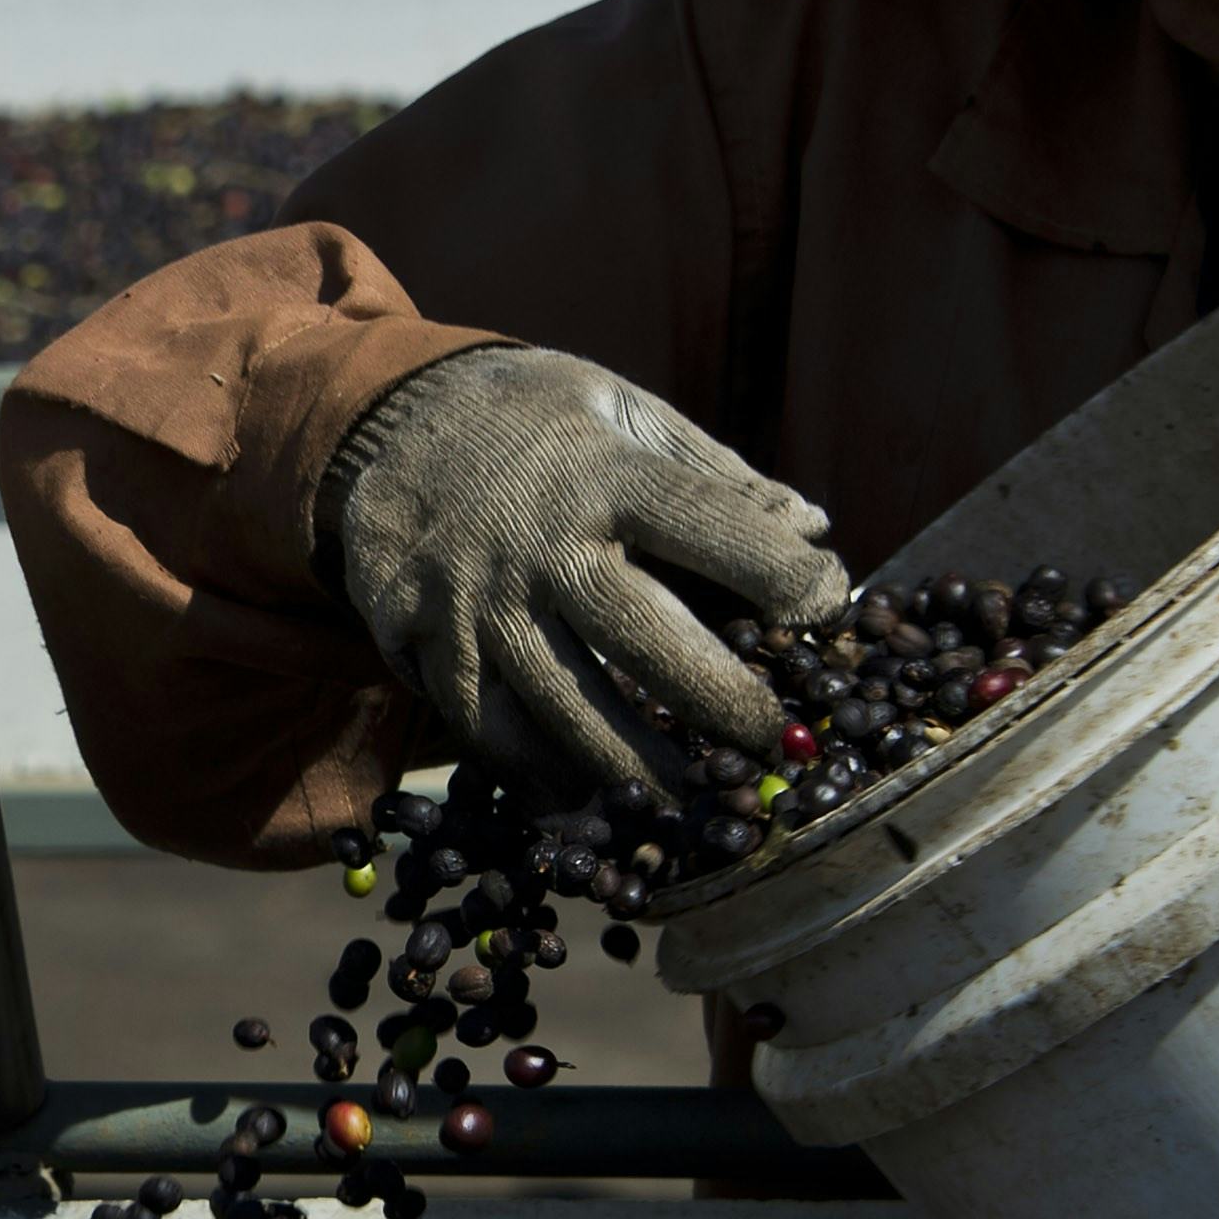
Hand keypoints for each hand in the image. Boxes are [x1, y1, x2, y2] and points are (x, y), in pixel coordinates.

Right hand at [322, 344, 849, 791]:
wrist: (390, 416)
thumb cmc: (539, 423)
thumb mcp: (624, 412)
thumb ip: (717, 476)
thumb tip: (815, 530)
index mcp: (599, 471)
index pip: (703, 520)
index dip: (774, 568)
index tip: (829, 606)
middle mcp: (536, 539)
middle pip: (634, 633)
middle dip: (711, 697)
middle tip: (764, 744)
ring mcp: (471, 595)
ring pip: (557, 702)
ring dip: (628, 766)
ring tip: (689, 807)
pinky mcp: (415, 634)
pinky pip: (481, 724)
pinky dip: (536, 773)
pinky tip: (585, 803)